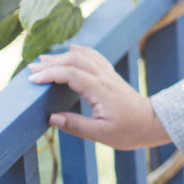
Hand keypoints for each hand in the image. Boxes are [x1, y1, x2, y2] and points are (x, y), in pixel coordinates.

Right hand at [28, 44, 169, 149]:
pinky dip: (81, 51)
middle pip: (76, 61)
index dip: (50, 74)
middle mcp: (105, 78)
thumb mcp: (101, 135)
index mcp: (101, 91)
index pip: (72, 74)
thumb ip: (76, 126)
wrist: (152, 122)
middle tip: (31, 69)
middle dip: (52, 62)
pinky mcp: (112, 76)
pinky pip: (95, 57)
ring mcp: (110, 75)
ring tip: (43, 59)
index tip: (32, 80)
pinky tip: (72, 49)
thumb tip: (51, 118)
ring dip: (63, 56)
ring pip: (85, 57)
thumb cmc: (128, 131)